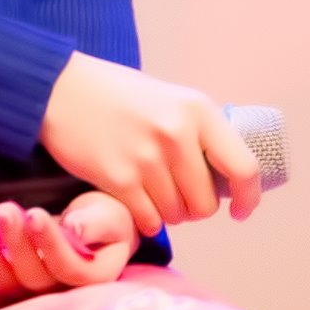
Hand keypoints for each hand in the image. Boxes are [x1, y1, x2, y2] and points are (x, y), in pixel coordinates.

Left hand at [0, 192, 138, 309]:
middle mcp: (63, 296)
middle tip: (5, 210)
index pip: (70, 268)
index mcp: (94, 279)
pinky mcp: (13, 296)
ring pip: (8, 286)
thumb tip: (75, 229)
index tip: (35, 214)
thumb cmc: (105, 222)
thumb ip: (98, 223)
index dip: (50, 244)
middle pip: (35, 278)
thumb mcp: (111, 216)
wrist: (95, 230)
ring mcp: (35, 299)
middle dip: (16, 242)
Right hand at [38, 56, 263, 238]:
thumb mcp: (172, 100)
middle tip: (179, 194)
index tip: (241, 210)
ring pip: (177, 215)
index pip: (244, 167)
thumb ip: (199, 133)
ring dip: (168, 212)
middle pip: (207, 203)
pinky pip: (148, 220)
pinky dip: (145, 218)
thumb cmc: (119, 95)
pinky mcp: (118, 178)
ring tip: (151, 190)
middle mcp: (177, 134)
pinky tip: (135, 199)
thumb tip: (228, 178)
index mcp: (198, 110)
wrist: (60, 88)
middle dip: (195, 207)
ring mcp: (147, 158)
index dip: (249, 197)